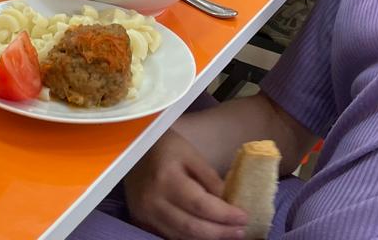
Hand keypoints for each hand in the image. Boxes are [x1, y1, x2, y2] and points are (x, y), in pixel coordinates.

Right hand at [123, 131, 248, 239]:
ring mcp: (144, 214)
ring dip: (208, 239)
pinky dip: (190, 238)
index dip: (224, 215)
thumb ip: (210, 178)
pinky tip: (206, 234)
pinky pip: (169, 235)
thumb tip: (230, 202)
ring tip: (228, 234)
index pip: (200, 205)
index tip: (244, 217)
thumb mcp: (191, 154)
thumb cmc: (165, 146)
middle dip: (220, 232)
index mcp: (166, 179)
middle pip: (191, 227)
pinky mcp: (141, 220)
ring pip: (181, 237)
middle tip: (241, 231)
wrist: (132, 147)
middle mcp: (153, 201)